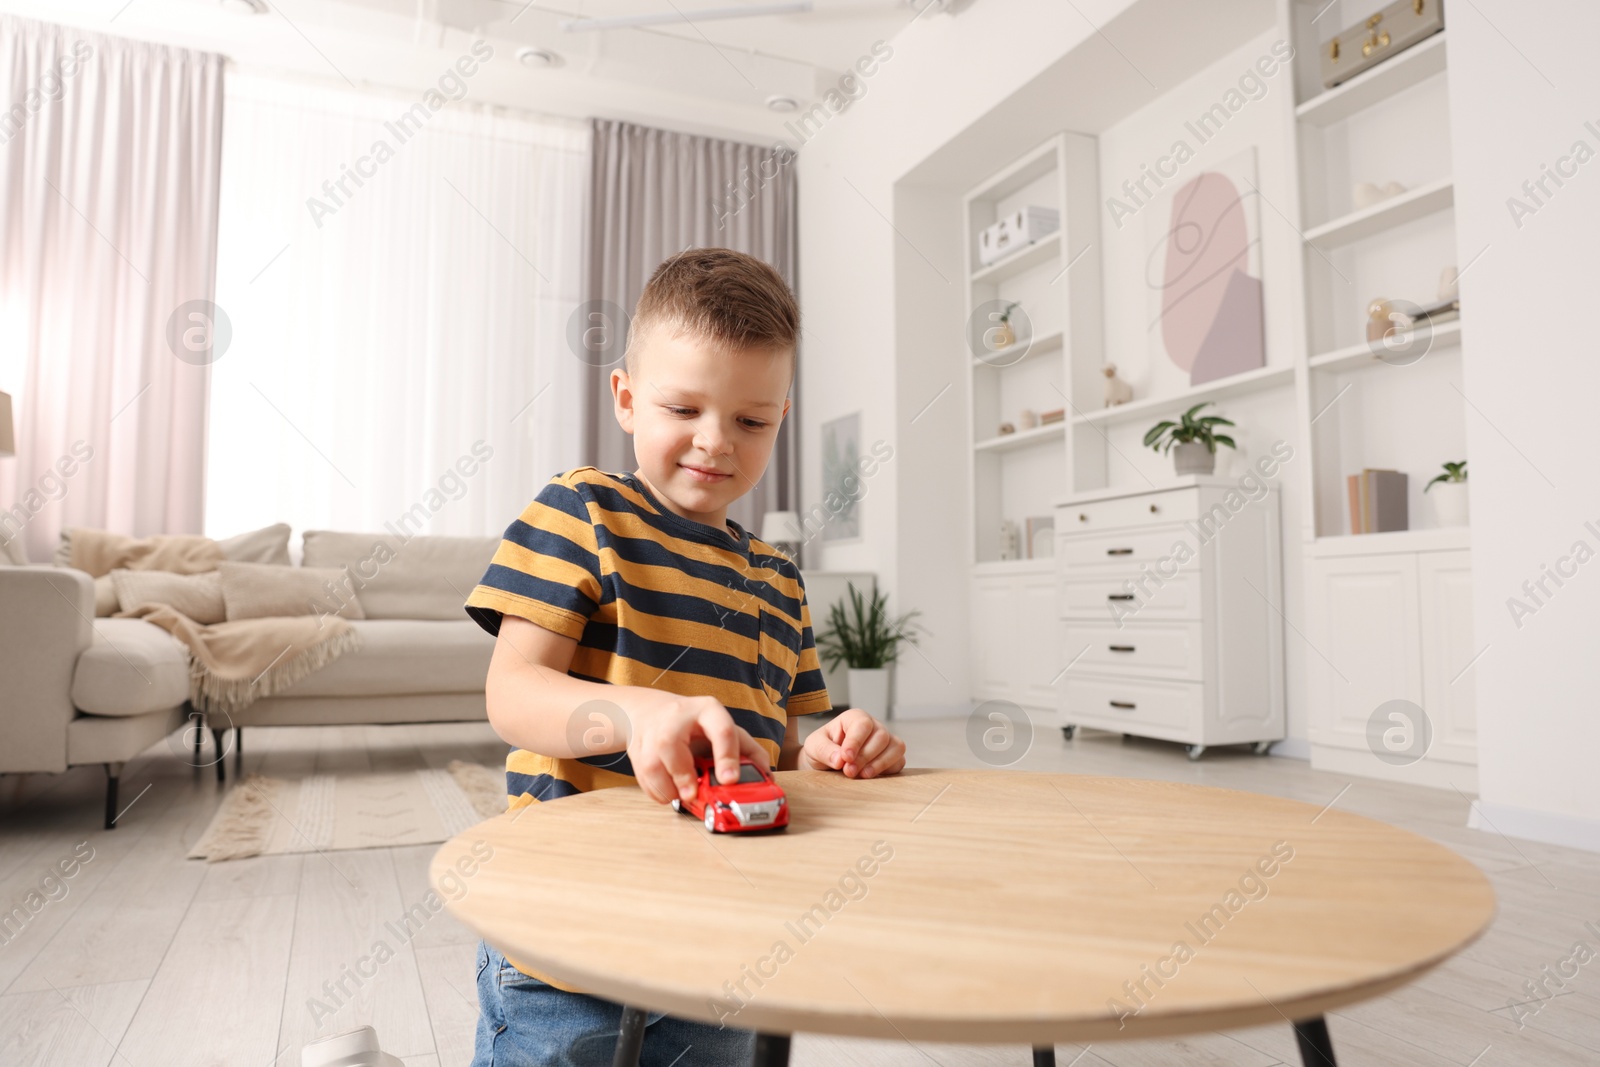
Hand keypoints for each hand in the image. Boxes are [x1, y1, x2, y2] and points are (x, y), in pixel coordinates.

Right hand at [621, 688, 767, 805]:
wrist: (650, 712)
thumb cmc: (694, 724)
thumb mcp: (723, 727)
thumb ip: (747, 750)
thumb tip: (767, 775)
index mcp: (707, 711)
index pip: (720, 730)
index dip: (726, 757)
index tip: (729, 781)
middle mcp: (676, 718)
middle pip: (671, 746)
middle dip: (683, 776)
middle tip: (693, 795)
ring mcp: (652, 733)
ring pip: (652, 767)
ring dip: (668, 789)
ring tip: (683, 794)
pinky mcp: (636, 750)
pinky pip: (644, 780)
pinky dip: (658, 792)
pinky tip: (669, 789)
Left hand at [800, 708, 905, 778]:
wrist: (827, 763)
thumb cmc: (822, 749)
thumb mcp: (813, 747)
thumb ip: (824, 750)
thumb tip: (839, 759)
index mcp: (854, 717)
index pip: (862, 724)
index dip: (856, 741)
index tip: (845, 758)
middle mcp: (873, 726)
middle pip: (881, 736)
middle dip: (865, 757)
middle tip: (849, 771)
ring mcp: (886, 740)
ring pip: (895, 747)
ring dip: (879, 764)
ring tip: (861, 775)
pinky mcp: (892, 756)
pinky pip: (899, 761)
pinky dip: (888, 770)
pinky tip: (870, 776)